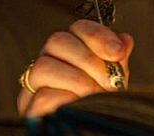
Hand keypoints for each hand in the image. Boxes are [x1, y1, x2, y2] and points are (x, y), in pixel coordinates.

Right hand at [17, 19, 133, 116]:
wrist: (88, 130)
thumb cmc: (98, 106)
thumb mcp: (113, 82)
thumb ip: (117, 62)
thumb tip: (125, 40)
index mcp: (69, 52)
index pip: (78, 28)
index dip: (98, 36)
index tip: (117, 52)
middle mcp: (48, 62)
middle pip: (57, 41)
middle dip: (88, 59)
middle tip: (108, 80)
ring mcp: (34, 86)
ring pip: (43, 66)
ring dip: (76, 80)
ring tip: (94, 94)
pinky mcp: (29, 108)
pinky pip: (42, 96)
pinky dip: (65, 99)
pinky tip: (79, 104)